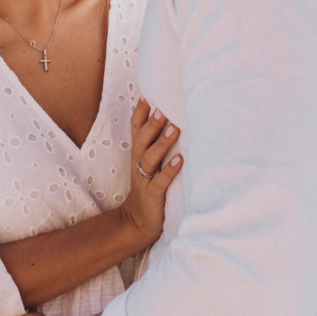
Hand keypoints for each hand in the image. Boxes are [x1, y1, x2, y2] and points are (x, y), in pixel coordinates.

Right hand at [120, 99, 183, 244]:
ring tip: (174, 129)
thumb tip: (175, 119)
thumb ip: (157, 144)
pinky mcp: (152, 196)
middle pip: (142, 139)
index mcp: (139, 154)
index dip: (140, 112)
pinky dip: (169, 170)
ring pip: (150, 158)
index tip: (148, 93)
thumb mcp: (150, 164)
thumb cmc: (150, 187)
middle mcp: (139, 164)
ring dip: (162, 143)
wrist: (138, 222)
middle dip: (152, 123)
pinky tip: (180, 160)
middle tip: (163, 108)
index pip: (136, 128)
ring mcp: (144, 180)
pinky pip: (160, 182)